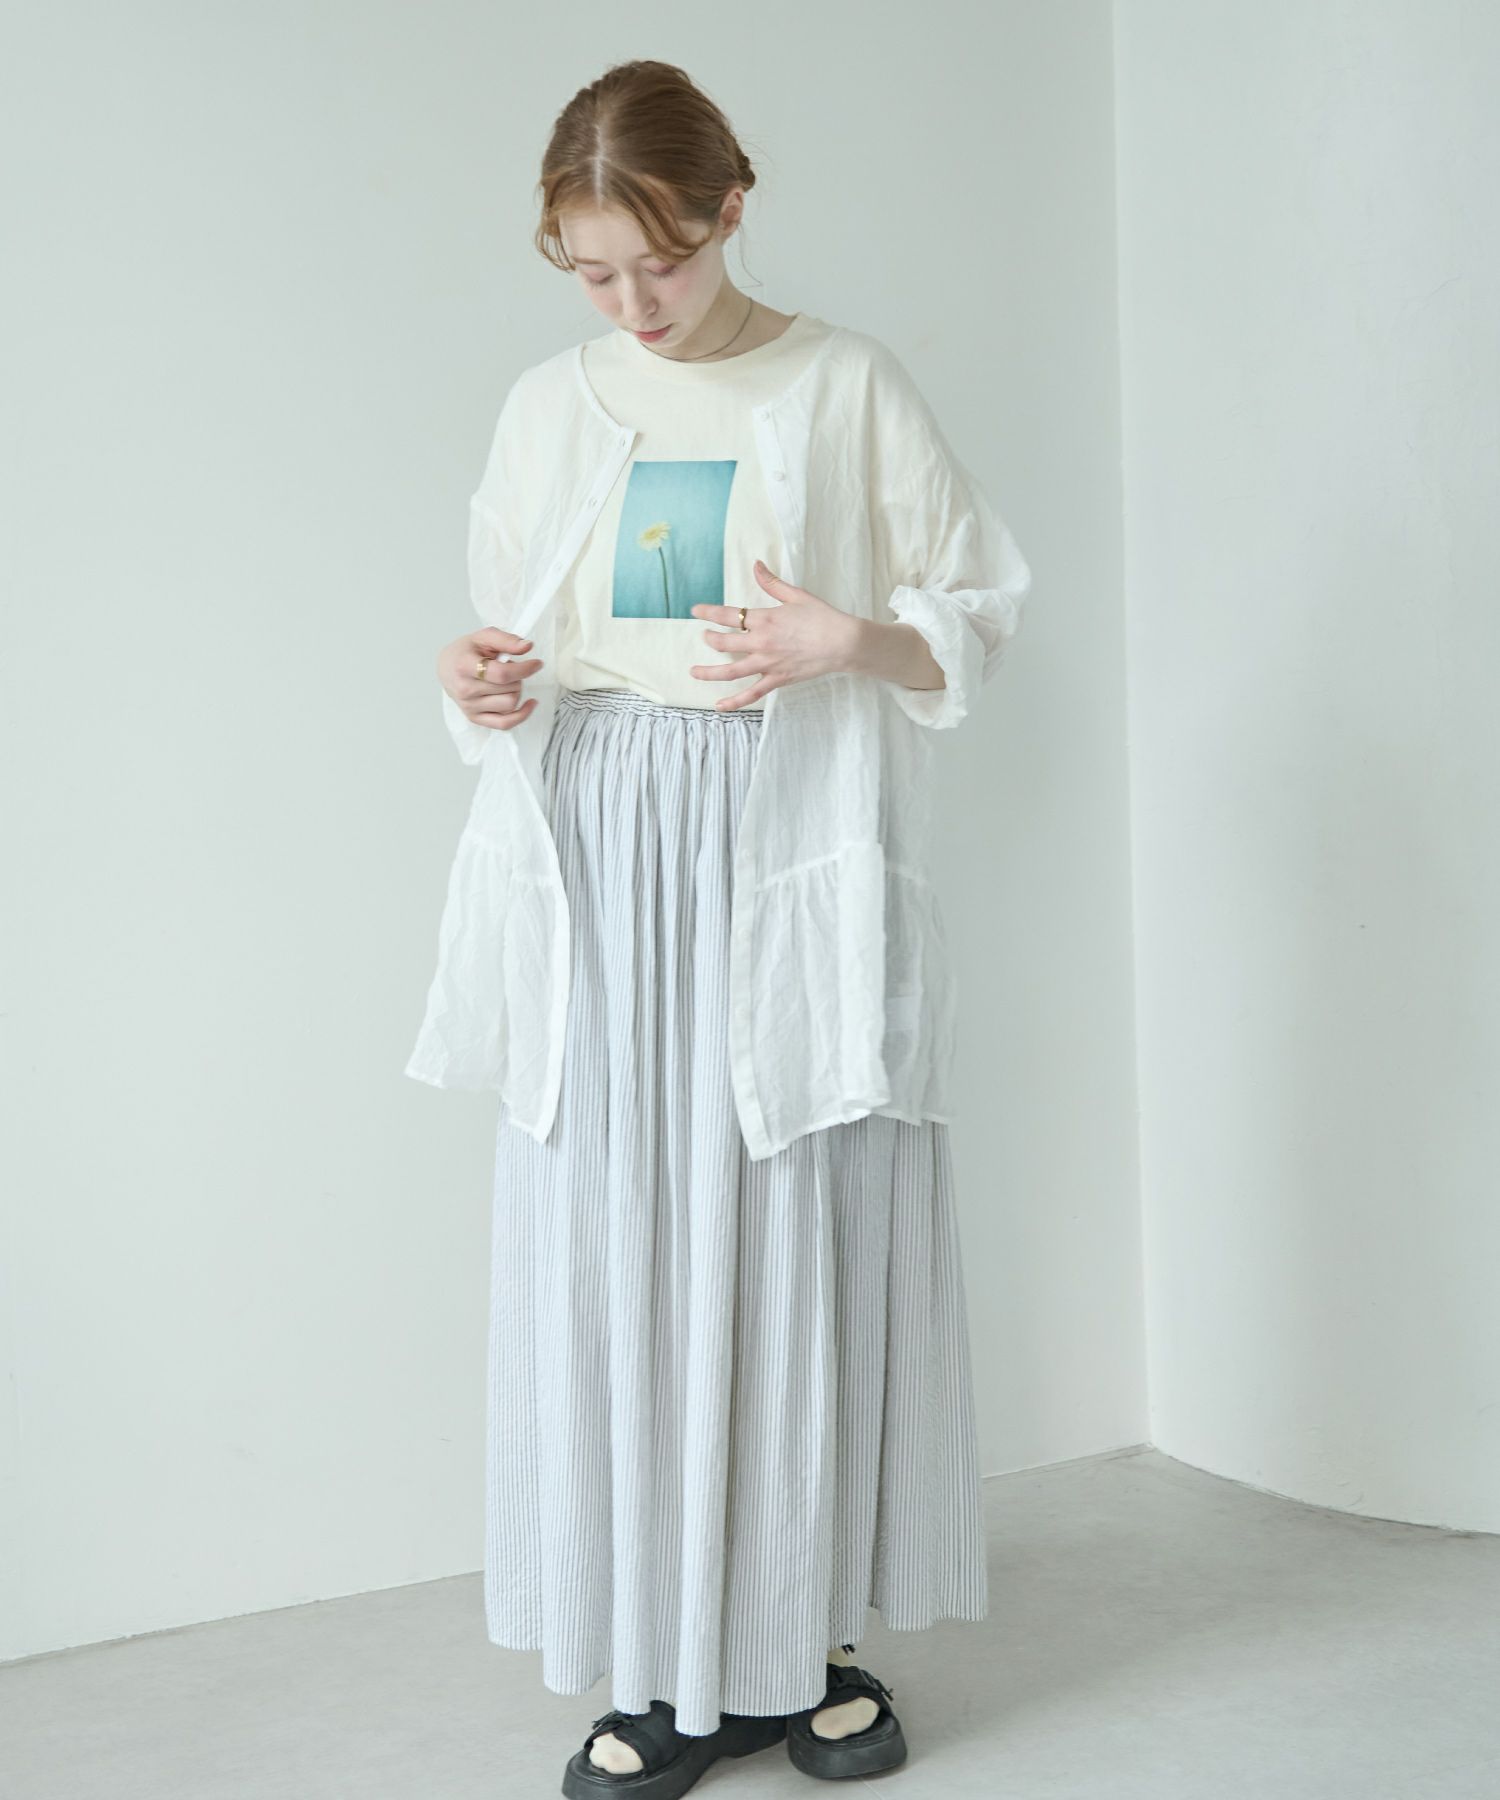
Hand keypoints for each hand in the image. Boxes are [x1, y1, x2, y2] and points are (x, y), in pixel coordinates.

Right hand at [437, 628, 543, 731]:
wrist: (447, 668)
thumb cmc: (466, 651)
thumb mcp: (484, 637)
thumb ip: (506, 640)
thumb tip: (527, 646)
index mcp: (464, 666)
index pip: (502, 674)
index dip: (524, 669)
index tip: (537, 663)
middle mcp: (465, 689)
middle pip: (509, 688)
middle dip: (518, 676)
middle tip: (509, 668)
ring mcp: (469, 706)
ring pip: (511, 704)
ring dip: (517, 690)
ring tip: (507, 681)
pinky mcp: (475, 718)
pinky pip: (505, 724)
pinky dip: (522, 715)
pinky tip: (529, 704)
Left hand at [689, 560, 861, 710]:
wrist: (843, 642)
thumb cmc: (822, 617)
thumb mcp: (796, 595)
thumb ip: (772, 582)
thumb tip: (756, 565)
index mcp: (765, 619)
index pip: (728, 615)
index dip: (708, 612)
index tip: (695, 611)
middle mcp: (761, 642)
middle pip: (724, 643)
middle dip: (709, 638)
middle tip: (704, 636)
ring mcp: (767, 664)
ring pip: (730, 672)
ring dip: (709, 672)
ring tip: (694, 672)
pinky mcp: (777, 679)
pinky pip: (751, 694)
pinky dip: (734, 701)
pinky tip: (719, 705)